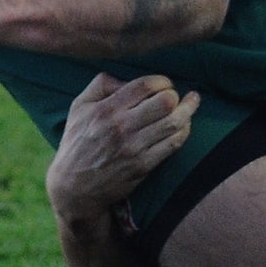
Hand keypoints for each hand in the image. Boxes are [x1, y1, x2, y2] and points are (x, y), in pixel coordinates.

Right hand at [47, 73, 201, 220]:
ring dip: (187, 111)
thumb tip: (127, 78)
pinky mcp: (143, 165)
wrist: (73, 188)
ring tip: (192, 103)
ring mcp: (133, 148)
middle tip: (175, 96)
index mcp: (106, 109)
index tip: (164, 84)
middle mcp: (121, 127)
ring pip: (174, 122)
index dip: (162, 81)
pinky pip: (173, 144)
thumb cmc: (77, 143)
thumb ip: (101, 84)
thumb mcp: (79, 107)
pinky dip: (184, 131)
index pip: (145, 85)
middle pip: (165, 102)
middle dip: (175, 95)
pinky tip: (185, 125)